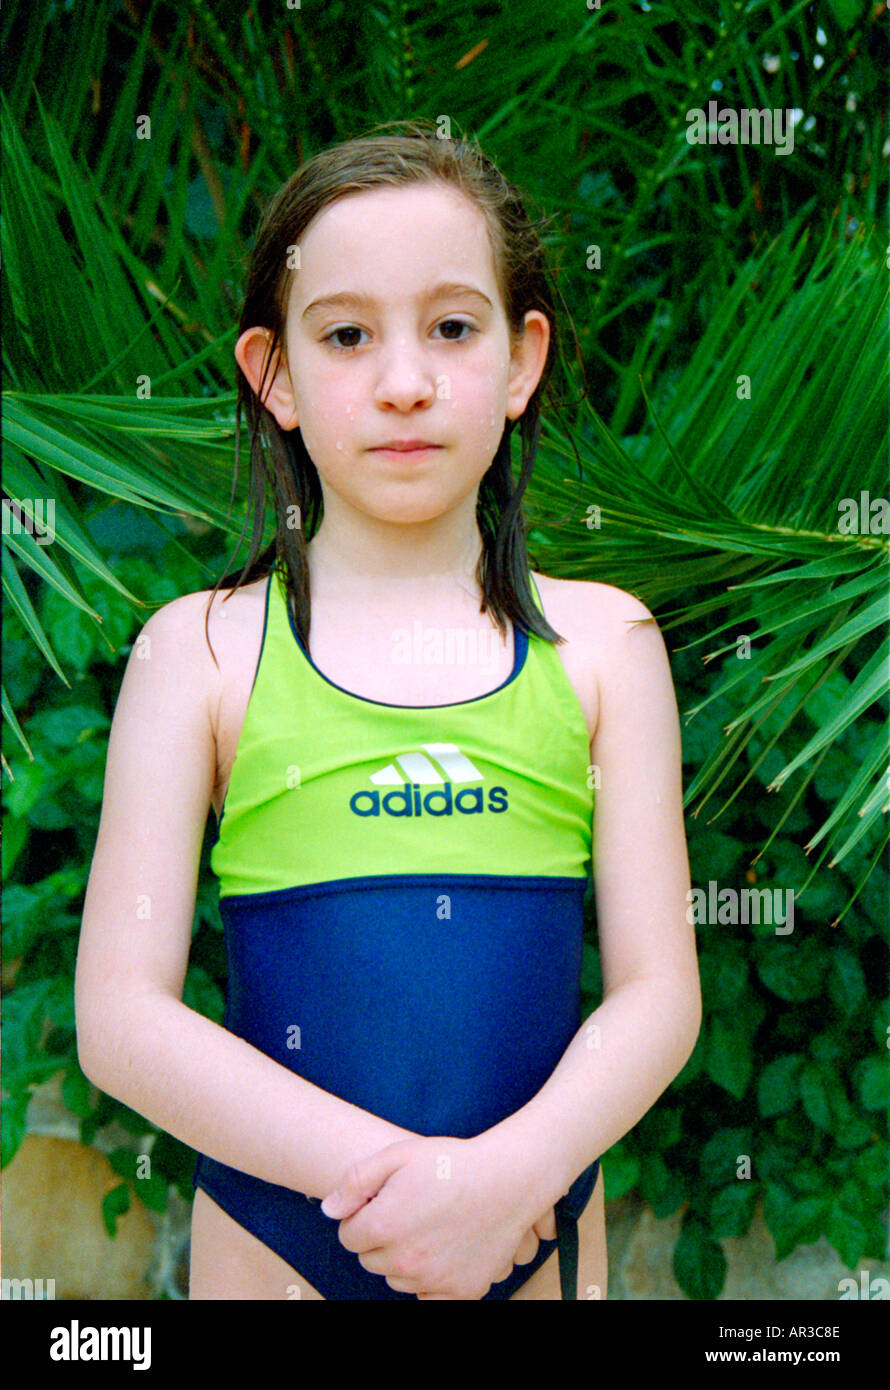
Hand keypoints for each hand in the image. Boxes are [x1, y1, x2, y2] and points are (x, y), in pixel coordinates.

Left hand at [320, 1135, 553, 1298]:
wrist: (509, 1178)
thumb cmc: (453, 1162)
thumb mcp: (399, 1154)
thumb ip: (355, 1181)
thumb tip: (328, 1211)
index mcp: (385, 1226)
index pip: (349, 1236)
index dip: (362, 1216)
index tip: (383, 1201)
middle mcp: (405, 1260)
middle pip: (371, 1260)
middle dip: (381, 1238)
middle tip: (409, 1211)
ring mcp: (434, 1281)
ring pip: (398, 1279)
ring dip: (404, 1259)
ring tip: (428, 1226)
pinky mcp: (461, 1292)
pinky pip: (428, 1297)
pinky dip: (430, 1280)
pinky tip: (443, 1250)